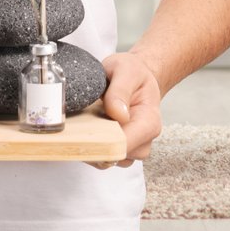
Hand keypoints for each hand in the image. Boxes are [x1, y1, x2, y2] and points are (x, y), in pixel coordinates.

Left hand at [88, 51, 162, 169]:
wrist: (137, 77)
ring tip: (86, 120)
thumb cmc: (134, 73)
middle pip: (114, 156)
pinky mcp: (119, 149)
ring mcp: (131, 147)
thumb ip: (121, 90)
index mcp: (149, 122)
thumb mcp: (127, 70)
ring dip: (91, 145)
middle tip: (81, 121)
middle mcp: (143, 140)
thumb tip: (118, 114)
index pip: (125, 144)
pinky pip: (101, 157)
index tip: (85, 129)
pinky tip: (88, 127)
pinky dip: (91, 146)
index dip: (103, 141)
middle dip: (94, 143)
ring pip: (106, 160)